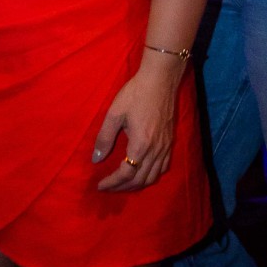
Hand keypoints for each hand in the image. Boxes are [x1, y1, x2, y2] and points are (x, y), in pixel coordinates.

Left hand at [92, 62, 179, 192]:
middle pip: (139, 180)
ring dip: (136, 185)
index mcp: (141, 144)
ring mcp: (165, 147)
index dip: (112, 183)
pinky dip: (151, 176)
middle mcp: (155, 150)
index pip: (126, 174)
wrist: (160, 79)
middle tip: (108, 187)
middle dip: (122, 187)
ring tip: (123, 184)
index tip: (100, 185)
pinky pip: (162, 168)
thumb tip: (96, 159)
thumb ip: (104, 138)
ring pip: (152, 177)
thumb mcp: (115, 113)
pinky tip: (142, 172)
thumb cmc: (136, 93)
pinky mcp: (170, 141)